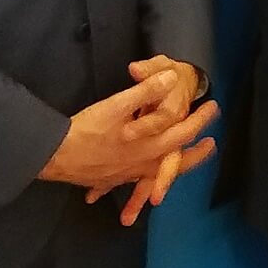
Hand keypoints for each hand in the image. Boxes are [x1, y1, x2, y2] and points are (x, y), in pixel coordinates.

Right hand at [85, 56, 208, 225]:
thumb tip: (171, 78)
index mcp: (148, 145)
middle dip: (196, 153)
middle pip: (176, 161)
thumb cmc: (86, 129)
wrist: (53, 157)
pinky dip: (143, 184)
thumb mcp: (116, 105)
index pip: (183, 132)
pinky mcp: (111, 179)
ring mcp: (127, 174)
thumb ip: (145, 91)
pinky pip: (134, 183)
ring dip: (175, 170)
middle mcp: (142, 164)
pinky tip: (141, 189)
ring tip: (182, 164)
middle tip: (211, 145)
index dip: (201, 119)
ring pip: (158, 175)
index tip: (213, 108)